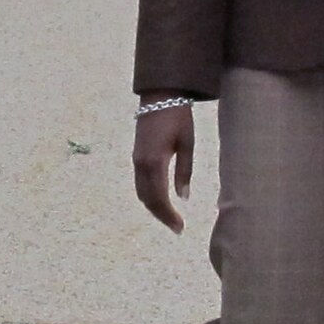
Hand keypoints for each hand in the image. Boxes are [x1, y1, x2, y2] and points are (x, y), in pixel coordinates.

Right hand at [132, 100, 193, 232]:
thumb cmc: (178, 117)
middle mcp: (141, 164)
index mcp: (155, 161)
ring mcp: (136, 160)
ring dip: (154, 207)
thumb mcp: (187, 144)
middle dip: (161, 215)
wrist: (160, 95)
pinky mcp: (136, 156)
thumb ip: (184, 172)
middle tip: (177, 227)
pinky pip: (139, 183)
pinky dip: (149, 196)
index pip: (159, 197)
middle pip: (147, 199)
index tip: (180, 228)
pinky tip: (161, 200)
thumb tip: (183, 197)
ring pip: (141, 192)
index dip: (168, 215)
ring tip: (170, 217)